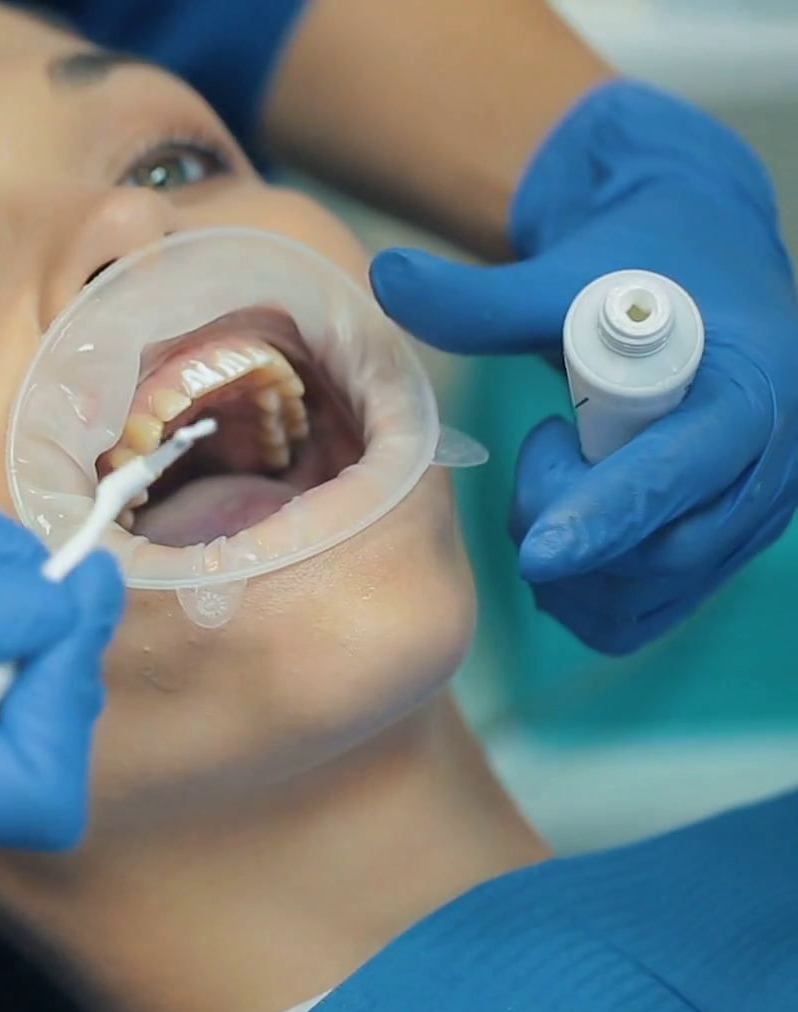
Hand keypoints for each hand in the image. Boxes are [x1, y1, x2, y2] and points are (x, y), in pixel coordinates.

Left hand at [371, 80, 797, 654]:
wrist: (702, 276)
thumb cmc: (640, 268)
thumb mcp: (568, 275)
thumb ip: (482, 295)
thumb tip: (384, 275)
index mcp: (751, 389)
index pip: (681, 474)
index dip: (605, 516)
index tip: (538, 550)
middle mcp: (770, 464)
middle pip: (661, 550)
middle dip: (568, 526)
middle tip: (538, 447)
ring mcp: (749, 516)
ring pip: (646, 593)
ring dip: (569, 565)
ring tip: (548, 477)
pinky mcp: (722, 547)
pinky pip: (644, 611)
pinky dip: (583, 594)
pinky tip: (554, 536)